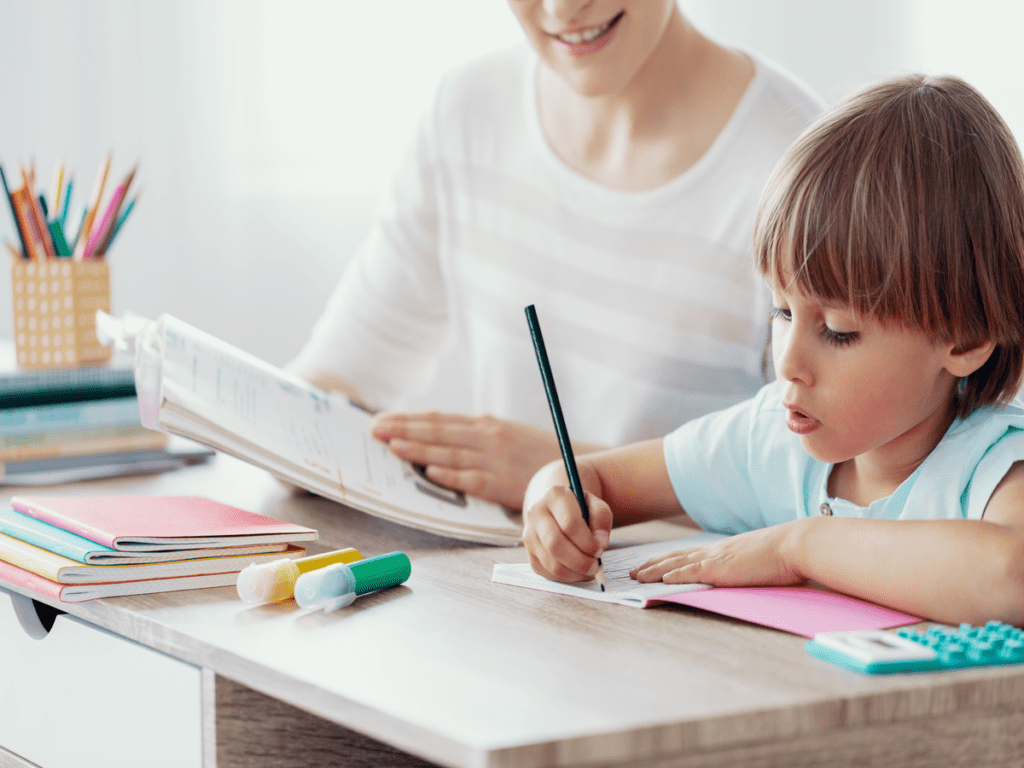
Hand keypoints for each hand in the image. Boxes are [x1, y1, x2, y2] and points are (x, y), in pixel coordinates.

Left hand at [371, 411, 578, 509]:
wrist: (574, 468)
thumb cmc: (535, 454)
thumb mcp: (506, 436)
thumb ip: (476, 435)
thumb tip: (441, 438)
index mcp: (485, 425)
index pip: (439, 419)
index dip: (408, 419)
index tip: (382, 419)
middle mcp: (487, 437)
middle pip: (438, 431)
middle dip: (403, 429)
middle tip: (374, 430)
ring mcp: (494, 459)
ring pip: (449, 452)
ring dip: (419, 448)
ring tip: (392, 446)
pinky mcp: (502, 483)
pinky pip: (471, 479)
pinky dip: (450, 475)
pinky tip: (430, 472)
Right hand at [522, 485, 612, 582]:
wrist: (554, 508)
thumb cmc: (579, 508)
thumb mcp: (594, 504)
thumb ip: (601, 518)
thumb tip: (600, 543)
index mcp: (554, 496)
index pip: (569, 524)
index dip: (587, 542)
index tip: (600, 549)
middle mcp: (536, 513)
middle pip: (555, 545)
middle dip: (579, 561)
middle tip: (594, 566)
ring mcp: (529, 533)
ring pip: (550, 562)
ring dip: (573, 572)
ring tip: (588, 570)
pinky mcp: (529, 552)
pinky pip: (546, 572)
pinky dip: (565, 577)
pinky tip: (577, 571)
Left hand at [629, 523, 804, 586]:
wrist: (797, 544)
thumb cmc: (785, 554)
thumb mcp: (757, 560)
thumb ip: (744, 566)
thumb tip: (740, 574)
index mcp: (723, 550)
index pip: (687, 555)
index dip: (667, 561)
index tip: (650, 565)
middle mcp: (715, 551)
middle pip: (675, 558)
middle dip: (651, 565)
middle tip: (632, 571)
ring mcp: (717, 559)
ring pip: (677, 565)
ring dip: (654, 571)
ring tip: (636, 576)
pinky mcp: (723, 568)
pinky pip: (692, 572)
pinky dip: (674, 576)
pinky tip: (661, 581)